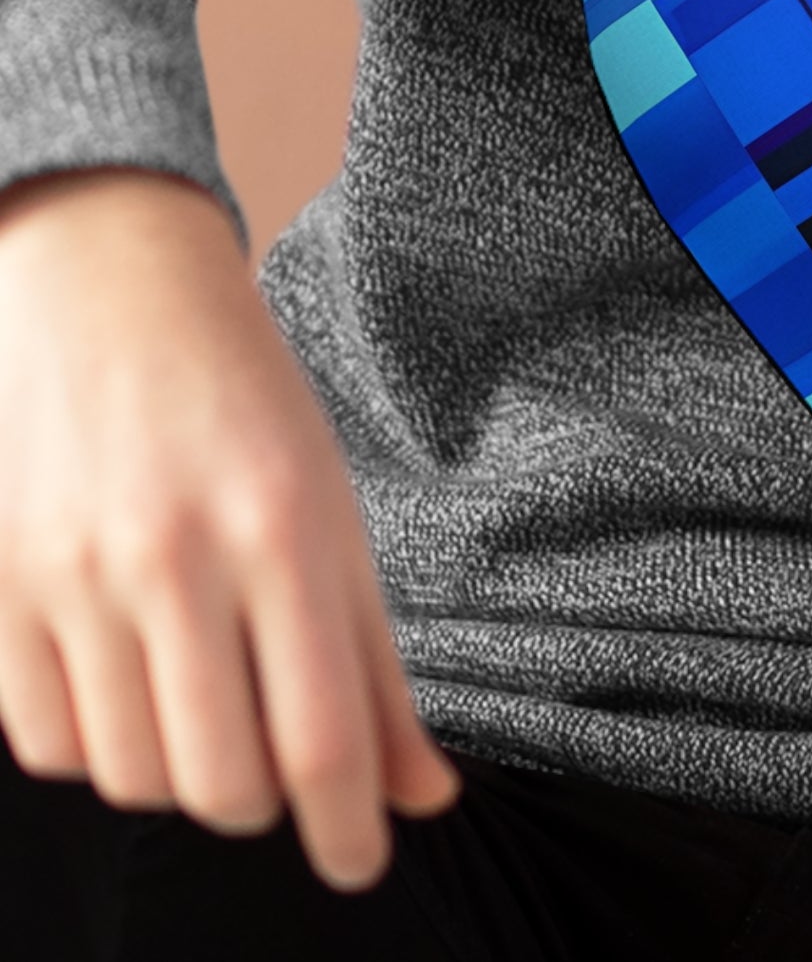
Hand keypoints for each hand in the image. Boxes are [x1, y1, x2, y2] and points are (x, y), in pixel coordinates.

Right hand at [0, 166, 462, 891]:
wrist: (114, 294)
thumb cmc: (248, 407)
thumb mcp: (337, 515)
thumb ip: (375, 664)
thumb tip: (424, 795)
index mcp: (286, 530)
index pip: (322, 736)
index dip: (348, 829)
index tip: (363, 860)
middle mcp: (178, 560)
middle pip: (224, 783)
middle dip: (266, 802)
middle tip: (281, 757)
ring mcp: (75, 579)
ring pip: (134, 778)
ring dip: (185, 774)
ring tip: (209, 707)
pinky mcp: (0, 596)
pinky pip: (49, 746)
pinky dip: (103, 745)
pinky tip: (134, 684)